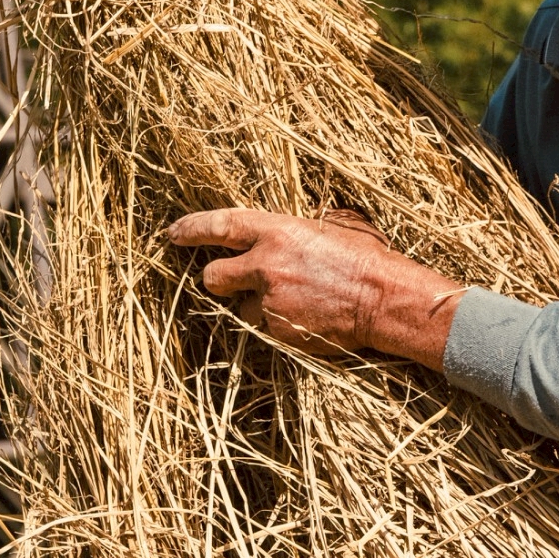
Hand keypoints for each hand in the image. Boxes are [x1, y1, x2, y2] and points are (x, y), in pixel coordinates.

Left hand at [166, 208, 460, 368]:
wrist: (384, 300)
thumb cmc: (365, 260)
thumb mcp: (331, 228)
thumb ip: (294, 232)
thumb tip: (278, 234)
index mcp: (278, 232)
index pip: (219, 226)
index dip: (192, 230)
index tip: (174, 233)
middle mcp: (266, 265)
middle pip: (213, 276)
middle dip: (218, 280)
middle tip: (235, 281)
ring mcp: (270, 302)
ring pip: (242, 308)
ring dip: (258, 306)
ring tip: (295, 302)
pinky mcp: (279, 331)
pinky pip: (266, 328)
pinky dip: (279, 325)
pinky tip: (306, 316)